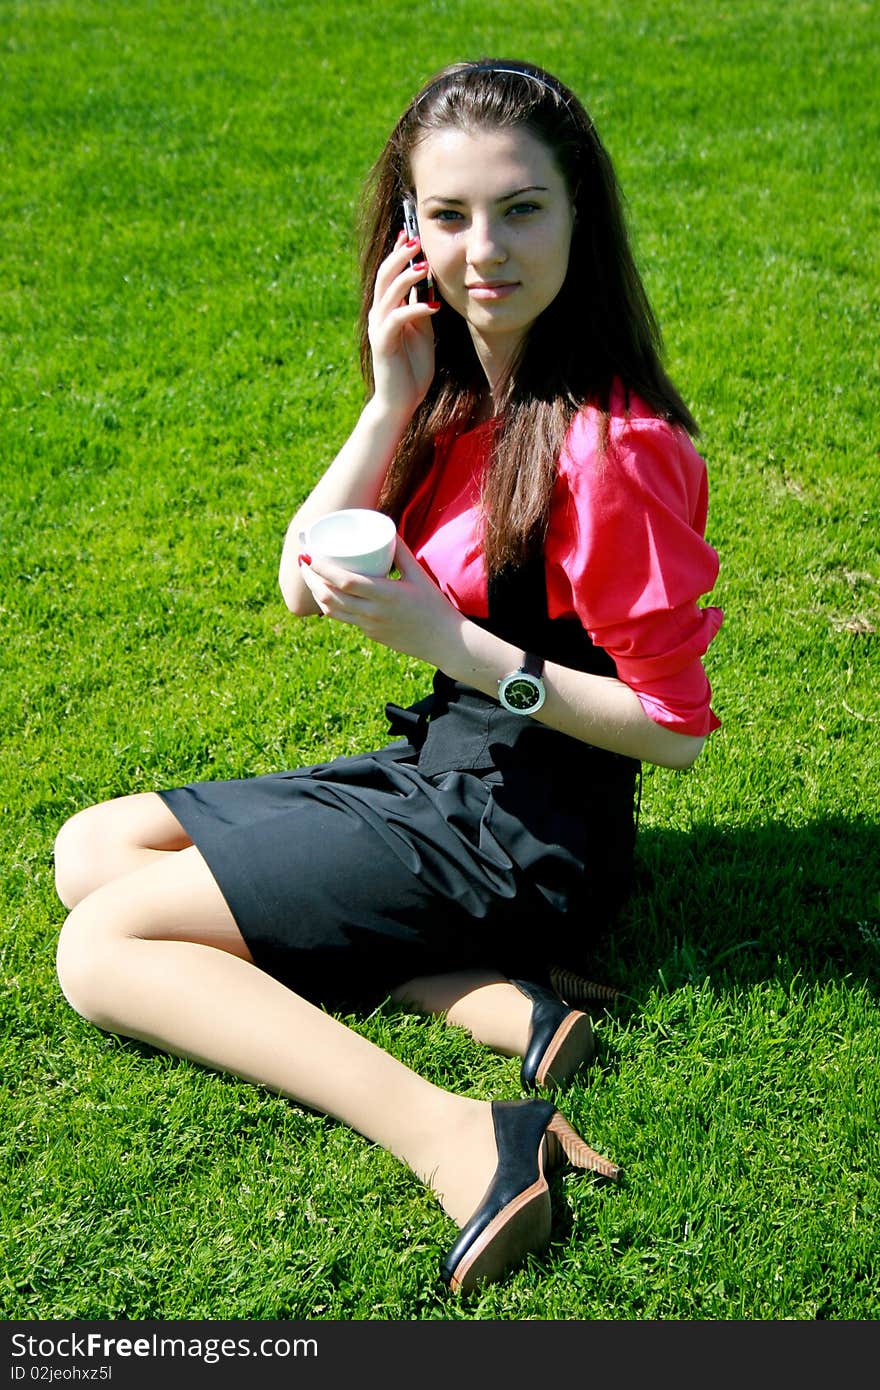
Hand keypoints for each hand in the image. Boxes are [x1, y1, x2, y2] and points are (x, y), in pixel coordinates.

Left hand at [297, 537, 462, 667]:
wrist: (444, 641)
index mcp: (384, 595)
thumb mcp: (418, 575)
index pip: (343, 581)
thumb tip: (385, 525)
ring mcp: (369, 626)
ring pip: (332, 610)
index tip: (309, 554)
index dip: (321, 568)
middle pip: (329, 596)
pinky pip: (344, 618)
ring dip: (316, 592)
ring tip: (310, 576)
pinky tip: (327, 593)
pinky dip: (331, 604)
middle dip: (311, 578)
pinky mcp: (370, 634)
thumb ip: (401, 551)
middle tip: (303, 560)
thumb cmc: (434, 605)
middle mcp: (372, 613)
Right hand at [368, 232, 439, 418]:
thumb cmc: (412, 368)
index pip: (389, 275)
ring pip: (388, 294)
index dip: (398, 254)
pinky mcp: (383, 344)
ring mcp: (378, 329)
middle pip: (384, 277)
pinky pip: (397, 320)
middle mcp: (378, 315)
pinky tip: (433, 305)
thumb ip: (420, 308)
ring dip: (406, 277)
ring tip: (424, 266)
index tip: (411, 233)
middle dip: (400, 257)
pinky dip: (414, 310)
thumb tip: (429, 284)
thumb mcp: (422, 332)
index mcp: (386, 310)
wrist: (400, 401)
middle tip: (416, 241)